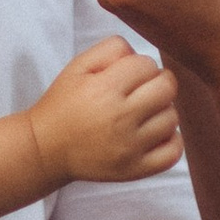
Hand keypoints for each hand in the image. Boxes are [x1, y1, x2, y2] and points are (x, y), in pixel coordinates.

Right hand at [26, 34, 181, 186]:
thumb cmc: (63, 104)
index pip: (147, 65)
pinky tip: (154, 133)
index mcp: (104, 90)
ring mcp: (129, 148)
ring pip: (171, 118)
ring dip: (162, 111)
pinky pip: (173, 152)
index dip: (140, 66)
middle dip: (158, 83)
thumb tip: (140, 54)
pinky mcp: (134, 170)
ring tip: (144, 113)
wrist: (46, 149)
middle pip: (167, 89)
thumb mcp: (78, 66)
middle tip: (144, 90)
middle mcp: (119, 119)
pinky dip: (170, 140)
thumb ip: (111, 49)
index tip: (129, 75)